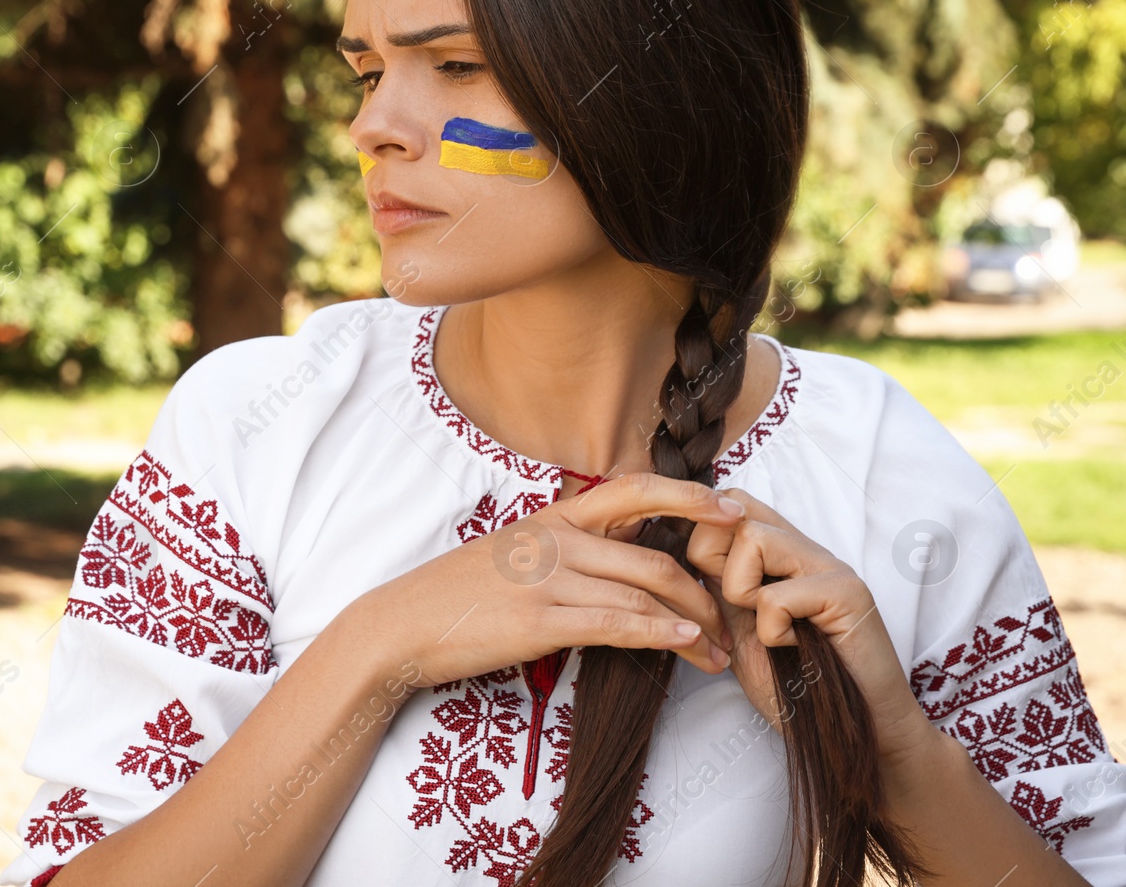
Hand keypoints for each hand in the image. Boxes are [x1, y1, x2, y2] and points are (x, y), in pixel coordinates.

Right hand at [353, 473, 744, 690]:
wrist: (402, 623)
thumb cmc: (455, 593)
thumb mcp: (510, 552)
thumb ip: (559, 548)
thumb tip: (609, 558)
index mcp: (551, 518)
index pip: (632, 491)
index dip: (688, 495)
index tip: (732, 508)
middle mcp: (555, 540)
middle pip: (653, 555)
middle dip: (705, 585)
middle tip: (736, 608)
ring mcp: (548, 579)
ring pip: (643, 592)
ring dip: (692, 622)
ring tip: (718, 648)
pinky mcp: (539, 621)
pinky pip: (615, 623)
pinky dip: (658, 632)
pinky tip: (686, 642)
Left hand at [687, 488, 939, 767]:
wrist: (857, 733)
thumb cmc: (797, 686)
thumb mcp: (740, 628)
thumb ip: (718, 587)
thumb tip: (682, 547)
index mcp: (781, 553)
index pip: (730, 502)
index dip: (704, 538)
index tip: (712, 588)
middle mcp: (806, 549)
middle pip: (735, 510)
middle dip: (715, 561)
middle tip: (739, 610)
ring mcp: (829, 566)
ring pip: (753, 537)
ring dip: (742, 592)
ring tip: (769, 628)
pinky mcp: (848, 593)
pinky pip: (776, 597)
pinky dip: (773, 632)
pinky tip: (798, 649)